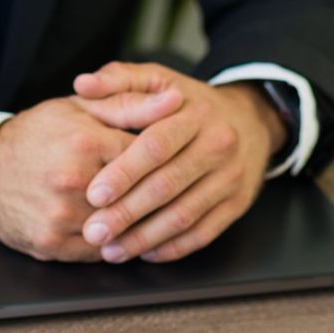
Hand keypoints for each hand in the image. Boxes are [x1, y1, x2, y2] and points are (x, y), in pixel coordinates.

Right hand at [0, 91, 180, 260]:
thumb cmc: (35, 136)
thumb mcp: (79, 109)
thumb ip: (131, 105)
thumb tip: (176, 100)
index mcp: (84, 142)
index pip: (149, 157)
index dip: (168, 161)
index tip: (179, 162)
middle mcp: (73, 181)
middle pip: (140, 198)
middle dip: (160, 197)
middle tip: (175, 194)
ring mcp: (61, 217)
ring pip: (124, 229)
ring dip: (141, 226)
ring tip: (155, 216)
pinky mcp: (53, 245)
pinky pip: (102, 252)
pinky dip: (117, 245)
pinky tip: (124, 234)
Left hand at [71, 62, 286, 262]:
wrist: (251, 121)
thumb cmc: (191, 104)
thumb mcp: (160, 79)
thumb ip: (120, 79)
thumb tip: (82, 84)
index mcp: (194, 114)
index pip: (156, 146)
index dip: (124, 172)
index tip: (94, 194)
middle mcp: (218, 145)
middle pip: (167, 185)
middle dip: (127, 213)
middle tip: (94, 232)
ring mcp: (231, 178)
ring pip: (184, 216)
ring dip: (145, 238)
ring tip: (112, 251)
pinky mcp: (238, 204)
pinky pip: (204, 233)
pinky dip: (173, 248)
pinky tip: (146, 253)